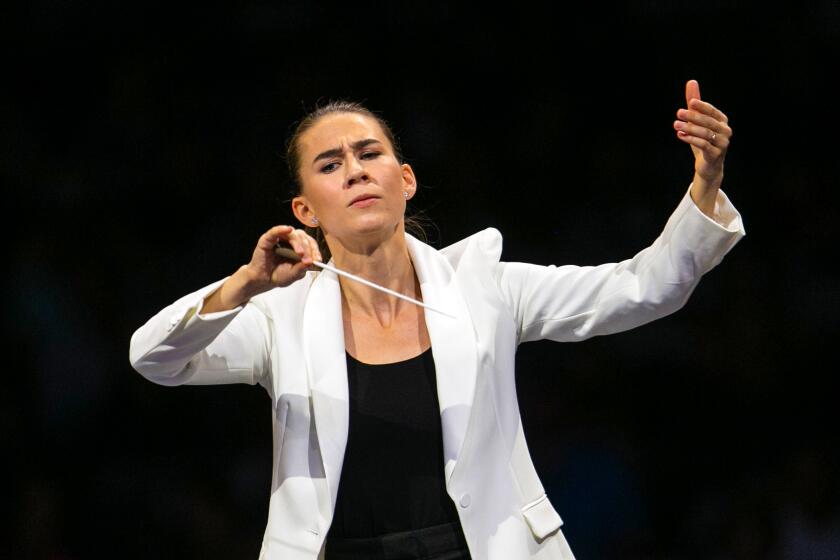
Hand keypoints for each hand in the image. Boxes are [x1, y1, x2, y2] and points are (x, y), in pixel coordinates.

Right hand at [243, 225, 321, 290]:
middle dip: (308, 249)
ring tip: (300, 253)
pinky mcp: (268, 239)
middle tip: (307, 259)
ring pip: (292, 234)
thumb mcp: (293, 274)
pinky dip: (282, 229)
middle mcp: (290, 241)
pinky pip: (275, 231)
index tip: (318, 260)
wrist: (262, 280)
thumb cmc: (278, 275)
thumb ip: (301, 268)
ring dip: (298, 242)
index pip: (310, 243)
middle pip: (303, 237)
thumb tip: (310, 262)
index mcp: (298, 248)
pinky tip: (288, 229)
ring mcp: (279, 239)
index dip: (315, 250)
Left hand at [674, 79, 731, 213]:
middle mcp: (725, 131)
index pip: (712, 111)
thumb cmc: (702, 140)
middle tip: (678, 113)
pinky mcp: (716, 155)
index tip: (691, 102)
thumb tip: (691, 82)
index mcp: (722, 121)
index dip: (702, 106)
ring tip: (676, 125)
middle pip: (708, 122)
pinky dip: (691, 139)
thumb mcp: (697, 121)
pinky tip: (680, 135)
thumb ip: (694, 103)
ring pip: (705, 134)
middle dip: (693, 116)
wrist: (708, 166)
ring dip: (689, 128)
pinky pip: (703, 145)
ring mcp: (722, 143)